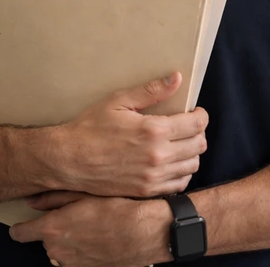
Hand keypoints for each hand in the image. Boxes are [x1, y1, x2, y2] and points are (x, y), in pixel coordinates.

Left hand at [11, 195, 172, 266]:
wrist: (145, 232)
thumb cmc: (117, 208)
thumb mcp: (83, 194)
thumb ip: (52, 199)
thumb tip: (32, 201)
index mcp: (52, 229)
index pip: (19, 233)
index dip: (21, 227)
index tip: (24, 223)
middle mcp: (58, 250)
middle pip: (44, 241)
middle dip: (54, 230)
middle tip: (73, 215)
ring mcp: (73, 264)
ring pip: (60, 252)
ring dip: (68, 242)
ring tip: (89, 226)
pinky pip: (76, 260)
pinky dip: (82, 251)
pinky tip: (98, 238)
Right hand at [53, 72, 207, 198]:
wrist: (69, 160)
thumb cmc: (90, 128)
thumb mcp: (118, 102)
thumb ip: (150, 91)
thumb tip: (176, 78)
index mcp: (154, 131)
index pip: (196, 124)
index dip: (201, 115)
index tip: (196, 112)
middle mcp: (158, 156)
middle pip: (199, 145)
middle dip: (198, 132)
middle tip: (188, 126)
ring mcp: (153, 177)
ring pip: (192, 166)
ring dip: (192, 153)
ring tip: (180, 143)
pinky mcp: (146, 191)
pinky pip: (179, 185)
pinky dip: (181, 173)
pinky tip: (171, 162)